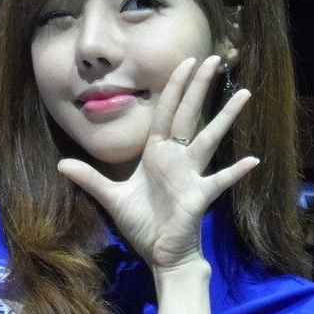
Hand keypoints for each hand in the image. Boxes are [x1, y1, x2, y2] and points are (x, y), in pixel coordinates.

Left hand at [58, 55, 258, 268]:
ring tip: (243, 93)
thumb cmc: (143, 225)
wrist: (160, 255)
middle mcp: (177, 159)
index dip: (175, 87)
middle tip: (215, 58)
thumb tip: (61, 163)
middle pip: (189, 115)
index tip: (185, 61)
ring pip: (209, 139)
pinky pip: (219, 181)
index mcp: (157, 154)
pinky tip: (252, 160)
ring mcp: (191, 176)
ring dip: (225, 117)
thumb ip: (90, 179)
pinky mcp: (198, 197)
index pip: (166, 112)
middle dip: (200, 87)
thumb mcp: (112, 198)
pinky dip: (235, 171)